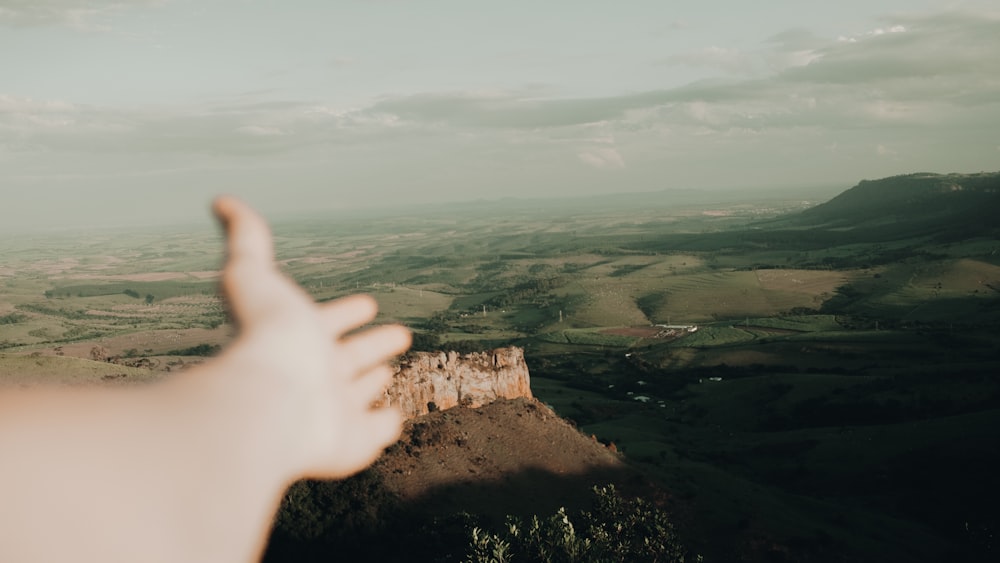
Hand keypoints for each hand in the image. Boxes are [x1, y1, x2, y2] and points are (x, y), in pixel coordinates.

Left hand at [212, 196, 408, 480]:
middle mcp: (313, 375)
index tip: (367, 305)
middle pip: (348, 358)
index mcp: (297, 338)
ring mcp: (331, 411)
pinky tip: (394, 417)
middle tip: (398, 333)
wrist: (269, 404)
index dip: (346, 313)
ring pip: (357, 394)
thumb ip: (246, 240)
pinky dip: (384, 424)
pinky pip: (374, 432)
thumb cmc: (265, 338)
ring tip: (388, 370)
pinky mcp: (351, 441)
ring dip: (373, 381)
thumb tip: (221, 199)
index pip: (328, 322)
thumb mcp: (252, 275)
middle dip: (371, 345)